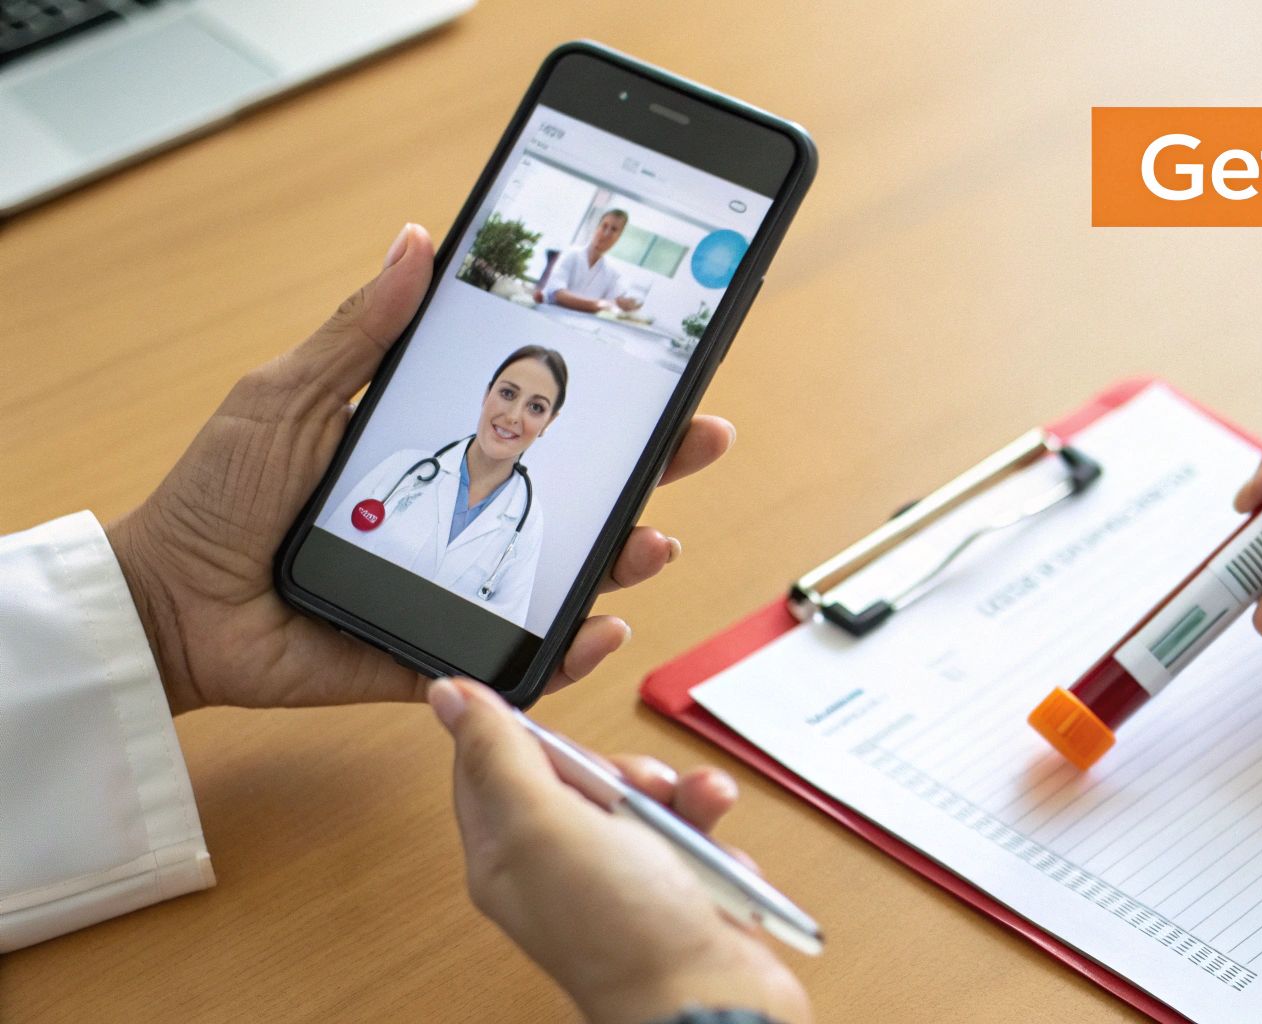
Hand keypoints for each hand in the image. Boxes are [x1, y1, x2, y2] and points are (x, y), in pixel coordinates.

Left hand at [107, 224, 736, 713]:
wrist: (163, 602)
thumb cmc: (217, 495)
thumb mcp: (288, 394)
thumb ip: (360, 331)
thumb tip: (418, 241)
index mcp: (438, 449)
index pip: (544, 422)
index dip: (608, 403)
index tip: (665, 372)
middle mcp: (461, 518)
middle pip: (578, 496)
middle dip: (653, 472)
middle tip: (702, 440)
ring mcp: (455, 591)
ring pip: (563, 578)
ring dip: (625, 561)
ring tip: (653, 543)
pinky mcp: (435, 656)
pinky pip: (513, 662)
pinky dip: (565, 654)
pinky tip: (599, 628)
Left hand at [430, 678, 810, 1023]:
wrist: (710, 999)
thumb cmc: (623, 931)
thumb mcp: (545, 825)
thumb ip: (498, 754)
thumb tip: (448, 696)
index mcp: (505, 852)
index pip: (493, 763)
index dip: (532, 733)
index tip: (567, 725)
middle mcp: (557, 866)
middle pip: (579, 773)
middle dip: (622, 768)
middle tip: (635, 791)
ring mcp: (618, 878)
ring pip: (643, 798)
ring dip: (678, 795)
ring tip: (693, 812)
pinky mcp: (672, 887)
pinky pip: (690, 830)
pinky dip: (709, 833)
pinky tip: (716, 853)